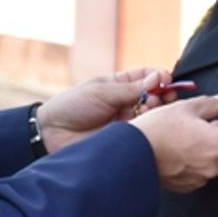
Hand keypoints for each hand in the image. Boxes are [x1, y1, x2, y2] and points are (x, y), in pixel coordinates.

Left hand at [38, 67, 172, 153]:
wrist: (52, 133)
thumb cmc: (72, 106)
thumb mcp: (101, 91)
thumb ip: (130, 88)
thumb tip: (158, 79)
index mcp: (119, 85)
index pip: (147, 77)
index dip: (159, 77)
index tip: (165, 79)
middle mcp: (127, 102)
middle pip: (155, 95)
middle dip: (163, 93)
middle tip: (163, 95)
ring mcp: (128, 121)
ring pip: (153, 114)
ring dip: (157, 109)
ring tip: (151, 107)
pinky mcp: (127, 139)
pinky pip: (145, 132)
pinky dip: (151, 126)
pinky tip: (148, 123)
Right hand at [131, 95, 217, 193]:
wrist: (133, 154)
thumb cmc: (158, 130)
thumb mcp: (186, 108)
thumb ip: (210, 104)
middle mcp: (212, 166)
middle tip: (202, 127)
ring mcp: (199, 179)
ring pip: (211, 163)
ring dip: (205, 151)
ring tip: (185, 138)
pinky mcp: (186, 186)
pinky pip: (197, 173)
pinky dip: (192, 163)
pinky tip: (177, 151)